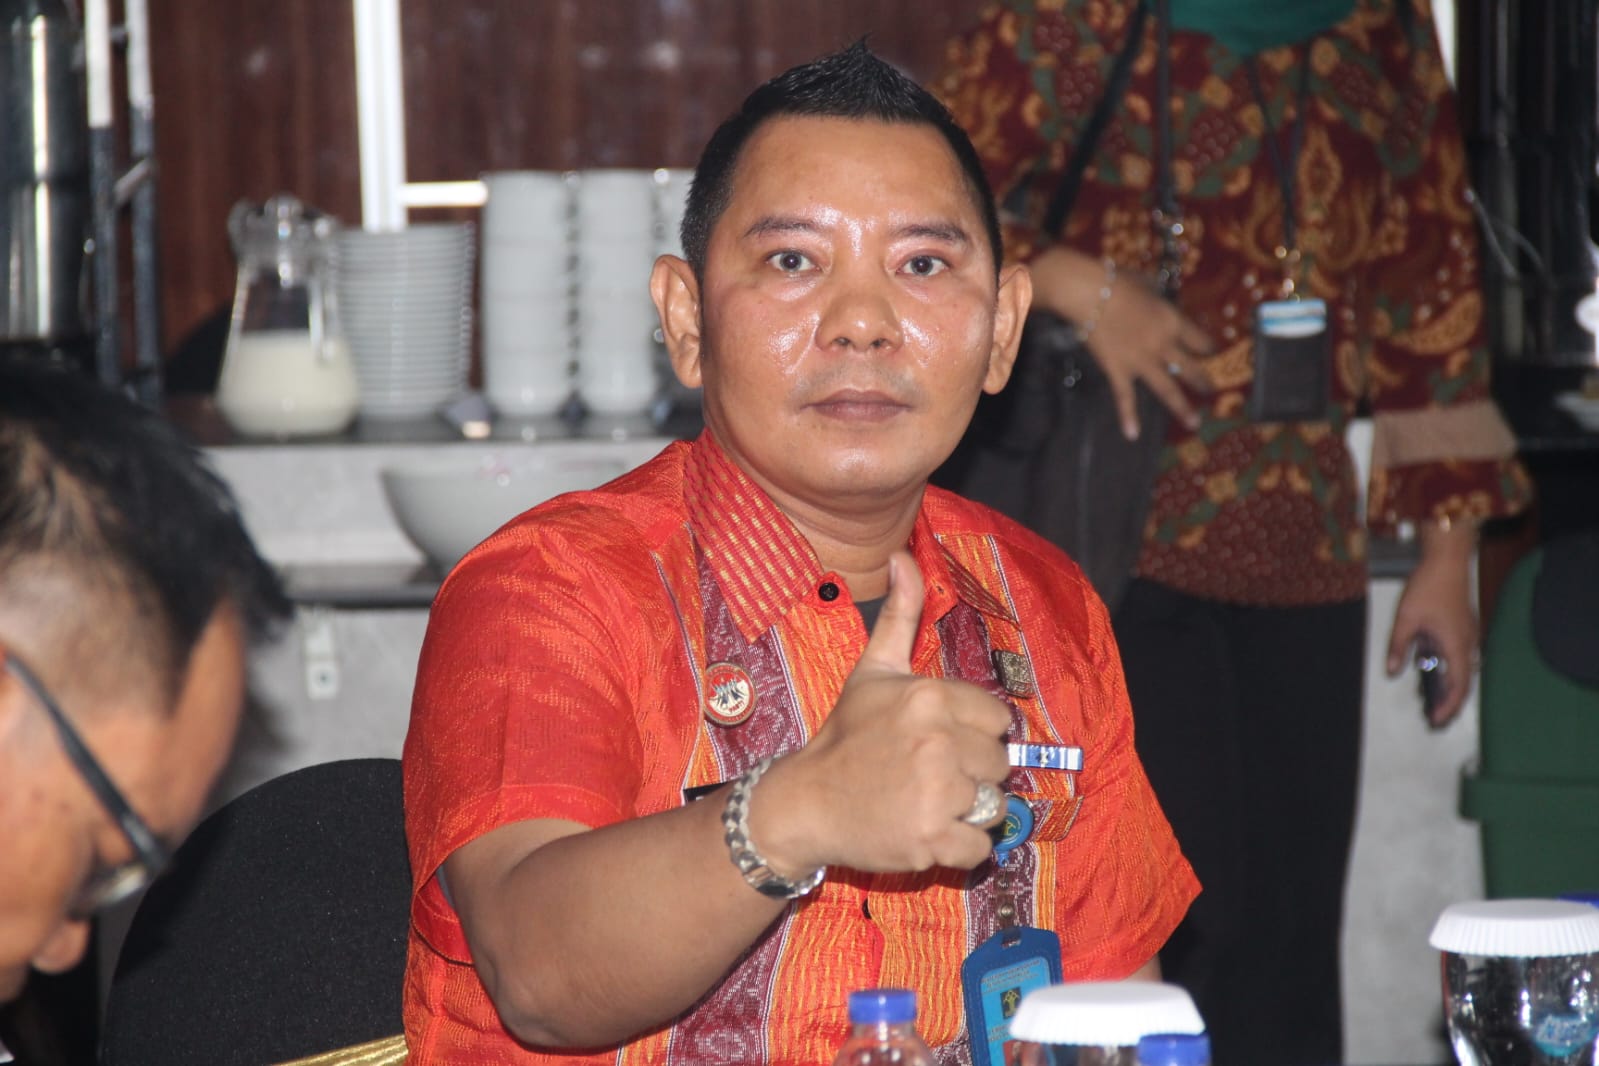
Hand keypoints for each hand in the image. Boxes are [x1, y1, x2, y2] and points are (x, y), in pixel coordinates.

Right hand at [755, 552, 1011, 874]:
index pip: (998, 720)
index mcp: (929, 697)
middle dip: (971, 772)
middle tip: (928, 775)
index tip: (939, 741)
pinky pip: (978, 847)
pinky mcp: (931, 839)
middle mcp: (937, 741)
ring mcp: (935, 793)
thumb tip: (903, 555)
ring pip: (994, 805)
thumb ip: (900, 614)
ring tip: (927, 802)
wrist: (804, 802)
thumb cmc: (845, 736)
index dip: (973, 733)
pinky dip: (958, 847)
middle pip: (1000, 764)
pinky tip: (925, 831)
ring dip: (967, 810)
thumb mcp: (873, 671)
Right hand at [1029, 247, 1215, 439]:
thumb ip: (1155, 292)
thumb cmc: (1116, 281)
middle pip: (1191, 368)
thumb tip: (1156, 290)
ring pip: (1168, 390)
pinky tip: (1132, 434)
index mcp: (1173, 321)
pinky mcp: (1119, 371)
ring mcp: (1142, 361)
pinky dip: (1128, 417)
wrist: (1088, 292)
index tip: (1211, 353)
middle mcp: (1163, 345)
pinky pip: (1125, 398)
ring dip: (1182, 408)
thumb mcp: (1145, 281)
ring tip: (1193, 423)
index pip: (1200, 340)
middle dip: (1203, 382)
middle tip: (1211, 392)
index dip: (1208, 347)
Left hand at [1386, 523, 1478, 727]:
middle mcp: (1467, 643)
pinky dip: (1450, 669)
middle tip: (1435, 717)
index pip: (1458, 685)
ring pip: (1463, 669)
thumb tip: (1391, 671)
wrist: (1447, 560)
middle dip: (1450, 701)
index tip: (1436, 719)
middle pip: (1464, 681)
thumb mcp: (1405, 619)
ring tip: (1433, 699)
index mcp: (1456, 645)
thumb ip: (1398, 647)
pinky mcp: (1464, 627)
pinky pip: (1460, 655)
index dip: (1448, 705)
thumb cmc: (1429, 586)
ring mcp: (1468, 634)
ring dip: (1450, 686)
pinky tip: (1433, 670)